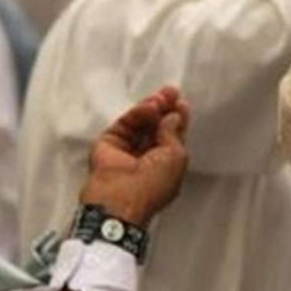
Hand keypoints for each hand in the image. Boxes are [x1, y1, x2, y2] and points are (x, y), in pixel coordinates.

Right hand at [79, 87, 190, 227]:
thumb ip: (174, 133)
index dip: (177, 118)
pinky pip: (126, 124)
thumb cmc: (150, 187)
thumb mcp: (176, 156)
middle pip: (155, 126)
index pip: (171, 136)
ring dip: (151, 108)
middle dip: (164, 109)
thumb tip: (173, 117)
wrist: (121, 198)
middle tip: (170, 93)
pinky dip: (137, 113)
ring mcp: (127, 150)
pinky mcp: (109, 144)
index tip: (181, 103)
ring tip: (160, 99)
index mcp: (164, 164)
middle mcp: (145, 157)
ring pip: (140, 123)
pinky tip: (149, 107)